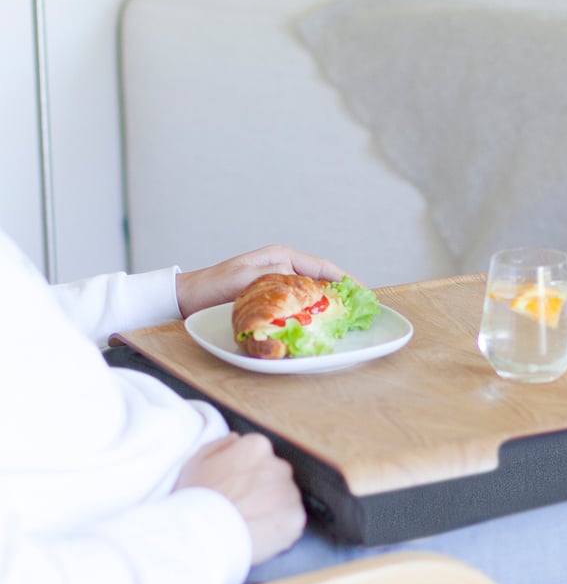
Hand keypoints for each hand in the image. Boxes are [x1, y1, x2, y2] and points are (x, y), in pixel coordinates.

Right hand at [173, 433, 306, 564]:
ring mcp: (289, 491)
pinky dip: (280, 530)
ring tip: (249, 524)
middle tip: (243, 508)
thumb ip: (220, 445)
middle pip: (276, 477)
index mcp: (257, 447)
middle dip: (263, 491)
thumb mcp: (196, 462)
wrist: (199, 536)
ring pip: (286, 499)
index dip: (247, 477)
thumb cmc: (194, 500)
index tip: (237, 490)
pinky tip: (260, 535)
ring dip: (273, 510)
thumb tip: (236, 439)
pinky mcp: (295, 517)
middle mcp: (278, 465)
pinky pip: (292, 522)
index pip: (261, 456)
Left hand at [175, 244, 349, 316]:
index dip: (345, 279)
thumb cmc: (214, 285)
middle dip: (340, 294)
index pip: (322, 267)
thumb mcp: (247, 277)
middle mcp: (282, 267)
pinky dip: (308, 314)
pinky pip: (296, 305)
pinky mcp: (269, 299)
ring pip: (309, 294)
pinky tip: (315, 327)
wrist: (186, 299)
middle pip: (320, 280)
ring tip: (343, 320)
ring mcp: (276, 283)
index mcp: (281, 256)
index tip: (362, 292)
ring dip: (325, 306)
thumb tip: (306, 285)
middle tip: (358, 310)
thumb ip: (277, 276)